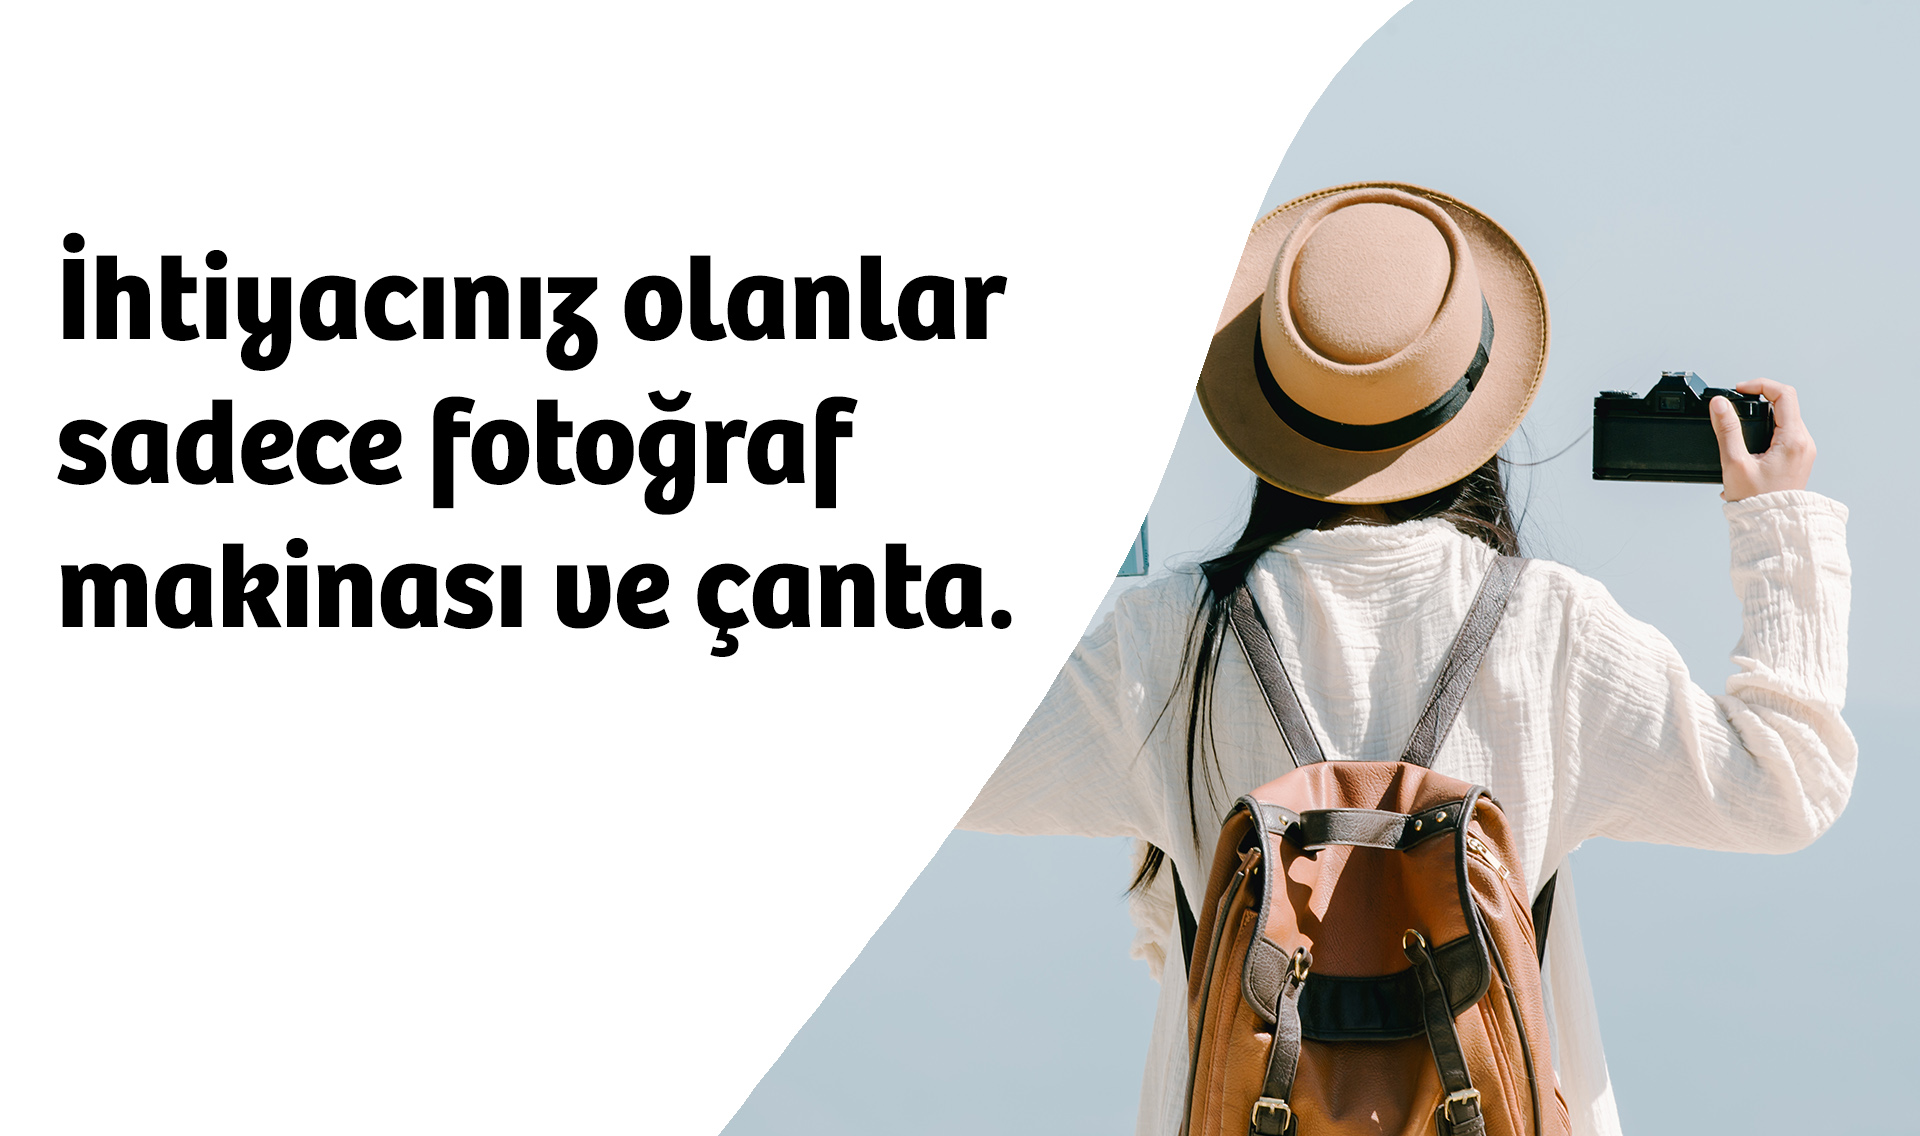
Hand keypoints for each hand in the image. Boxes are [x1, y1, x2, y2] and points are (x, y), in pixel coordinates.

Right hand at [1710, 378, 1815, 501]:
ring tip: (1740, 425)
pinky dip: (1768, 429)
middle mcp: (1804, 443)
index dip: (1760, 385)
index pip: (1784, 394)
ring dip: (1764, 415)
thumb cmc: (1757, 501)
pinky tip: (1751, 443)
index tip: (1740, 390)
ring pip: (1786, 418)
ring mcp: (1804, 451)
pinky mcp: (1799, 458)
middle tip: (1736, 406)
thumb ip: (1727, 430)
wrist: (1772, 526)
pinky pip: (1786, 433)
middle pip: (1786, 404)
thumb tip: (1720, 404)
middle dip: (1760, 399)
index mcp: (1793, 440)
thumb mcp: (1735, 463)